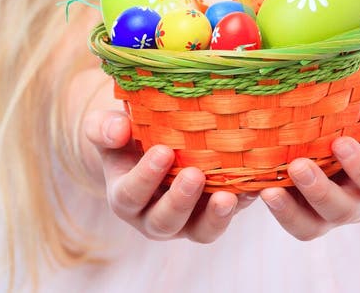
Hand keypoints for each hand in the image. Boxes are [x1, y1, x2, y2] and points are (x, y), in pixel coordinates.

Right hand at [83, 109, 255, 242]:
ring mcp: (186, 219)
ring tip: (228, 196)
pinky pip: (227, 217)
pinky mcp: (213, 213)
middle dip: (180, 200)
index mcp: (125, 196)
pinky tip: (253, 187)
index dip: (146, 177)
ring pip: (199, 231)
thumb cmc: (128, 134)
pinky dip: (241, 205)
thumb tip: (118, 128)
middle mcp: (153, 215)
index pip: (131, 195)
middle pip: (164, 222)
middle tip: (195, 174)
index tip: (163, 152)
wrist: (151, 142)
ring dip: (214, 217)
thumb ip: (105, 128)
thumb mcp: (110, 127)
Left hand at [258, 95, 359, 239]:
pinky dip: (276, 209)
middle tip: (297, 165)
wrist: (344, 121)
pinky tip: (258, 188)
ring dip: (291, 212)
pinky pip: (290, 219)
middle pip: (343, 210)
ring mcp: (329, 211)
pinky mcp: (302, 209)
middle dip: (319, 191)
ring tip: (270, 191)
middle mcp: (359, 202)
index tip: (340, 143)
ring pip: (312, 226)